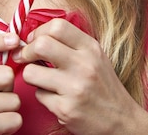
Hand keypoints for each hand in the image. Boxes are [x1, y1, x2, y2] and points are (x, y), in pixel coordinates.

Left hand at [12, 18, 147, 133]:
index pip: (57, 26)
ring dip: (31, 76)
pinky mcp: (66, 109)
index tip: (33, 40)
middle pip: (40, 45)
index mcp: (91, 48)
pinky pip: (39, 95)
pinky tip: (56, 97)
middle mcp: (84, 66)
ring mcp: (75, 88)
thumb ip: (69, 44)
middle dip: (26, 51)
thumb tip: (33, 37)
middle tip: (24, 57)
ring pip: (31, 72)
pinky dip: (43, 96)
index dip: (38, 31)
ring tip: (42, 80)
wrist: (122, 121)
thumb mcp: (94, 57)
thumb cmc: (103, 86)